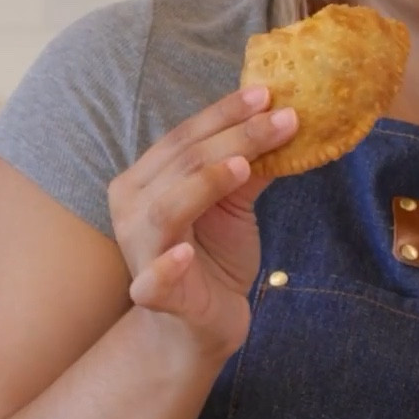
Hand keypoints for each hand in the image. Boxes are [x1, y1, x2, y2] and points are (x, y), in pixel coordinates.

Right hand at [108, 86, 296, 355]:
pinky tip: (183, 255)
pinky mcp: (154, 295)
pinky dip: (166, 266)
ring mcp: (140, 251)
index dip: (225, 113)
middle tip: (284, 118)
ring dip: (205, 184)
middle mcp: (134, 209)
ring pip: (167, 208)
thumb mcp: (235, 205)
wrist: (202, 325)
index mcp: (147, 180)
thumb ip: (250, 167)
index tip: (269, 92)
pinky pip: (153, 279)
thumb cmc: (213, 258)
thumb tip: (283, 120)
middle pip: (183, 162)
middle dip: (236, 137)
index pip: (185, 137)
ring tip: (246, 166)